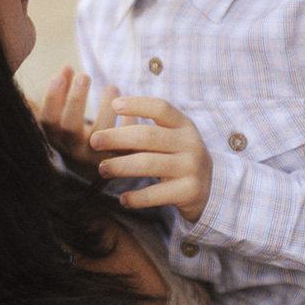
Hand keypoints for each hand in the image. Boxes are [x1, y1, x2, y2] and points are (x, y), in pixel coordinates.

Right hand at [38, 66, 119, 179]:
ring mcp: (94, 157)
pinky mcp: (117, 162)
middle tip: (84, 76)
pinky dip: (129, 126)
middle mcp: (71, 149)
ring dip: (105, 109)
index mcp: (55, 136)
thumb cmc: (73, 132)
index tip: (58, 75)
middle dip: (76, 100)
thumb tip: (66, 67)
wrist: (89, 167)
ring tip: (111, 87)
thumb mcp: (62, 114)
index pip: (48, 119)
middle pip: (70, 127)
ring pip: (100, 137)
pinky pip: (125, 146)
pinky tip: (132, 110)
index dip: (52, 98)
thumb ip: (63, 92)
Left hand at [90, 97, 212, 222]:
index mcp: (183, 125)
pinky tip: (122, 199)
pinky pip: (156, 194)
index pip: (161, 108)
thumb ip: (141, 133)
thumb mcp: (167, 140)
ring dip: (120, 166)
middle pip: (147, 135)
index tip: (113, 104)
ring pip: (148, 164)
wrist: (211, 190)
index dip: (137, 104)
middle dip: (116, 137)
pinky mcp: (189, 191)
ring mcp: (191, 167)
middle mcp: (190, 143)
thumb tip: (104, 126)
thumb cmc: (176, 158)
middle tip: (94, 141)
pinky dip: (136, 198)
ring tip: (102, 169)